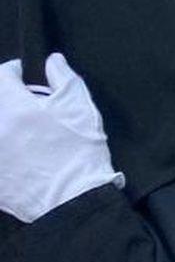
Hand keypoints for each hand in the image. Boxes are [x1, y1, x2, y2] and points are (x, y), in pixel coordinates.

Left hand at [0, 54, 121, 222]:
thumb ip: (64, 78)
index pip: (2, 75)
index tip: (26, 76)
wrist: (72, 200)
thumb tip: (52, 61)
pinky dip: (6, 148)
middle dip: (9, 98)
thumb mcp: (80, 107)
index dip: (15, 71)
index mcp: (14, 106)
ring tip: (24, 131)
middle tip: (26, 105)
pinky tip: (21, 155)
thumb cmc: (79, 151)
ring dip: (6, 122)